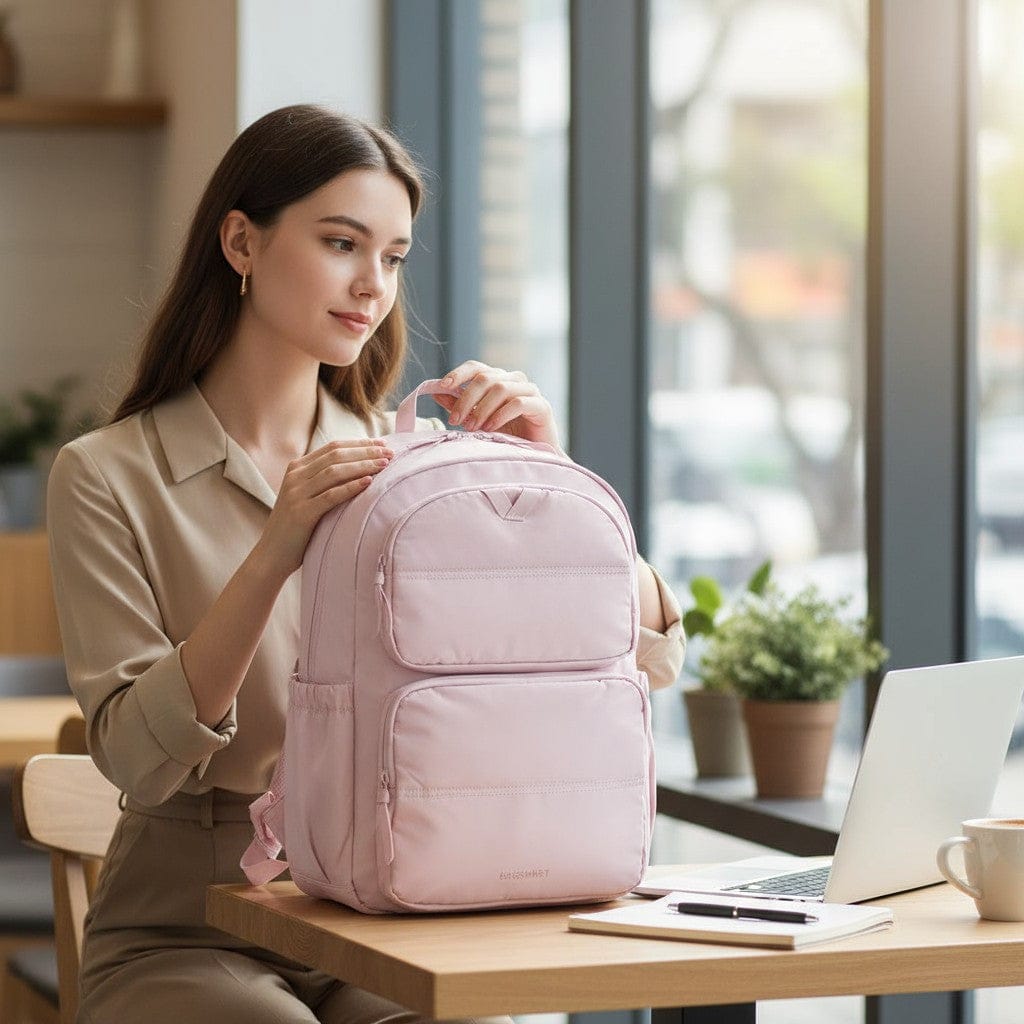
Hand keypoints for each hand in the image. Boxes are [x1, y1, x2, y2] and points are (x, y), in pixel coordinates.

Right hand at [254, 439, 392, 579]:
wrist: (272, 554)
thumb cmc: (298, 526)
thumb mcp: (307, 496)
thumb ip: (324, 480)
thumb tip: (360, 468)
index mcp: (297, 468)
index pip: (333, 447)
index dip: (359, 443)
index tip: (382, 443)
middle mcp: (295, 476)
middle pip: (336, 455)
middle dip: (365, 451)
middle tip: (390, 452)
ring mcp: (296, 494)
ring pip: (334, 472)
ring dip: (362, 465)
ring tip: (384, 464)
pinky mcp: (301, 513)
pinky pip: (330, 496)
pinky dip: (351, 487)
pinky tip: (368, 482)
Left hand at [432, 361, 562, 452]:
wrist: (536, 456)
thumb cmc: (508, 436)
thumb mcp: (478, 420)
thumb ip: (459, 405)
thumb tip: (435, 391)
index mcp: (499, 380)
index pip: (476, 367)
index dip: (458, 373)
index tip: (442, 386)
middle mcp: (515, 380)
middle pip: (485, 378)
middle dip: (466, 399)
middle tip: (455, 420)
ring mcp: (530, 392)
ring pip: (500, 388)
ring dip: (481, 408)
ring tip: (472, 428)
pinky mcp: (541, 406)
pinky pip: (518, 403)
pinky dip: (500, 415)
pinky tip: (490, 428)